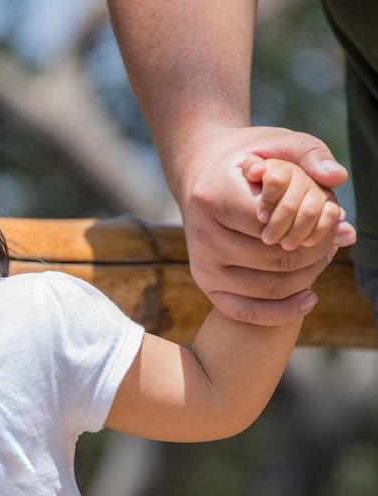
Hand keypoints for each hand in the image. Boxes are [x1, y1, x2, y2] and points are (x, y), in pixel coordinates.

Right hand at [176, 126, 349, 324]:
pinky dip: (282, 311)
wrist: (201, 177)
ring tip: (324, 259)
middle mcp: (202, 235)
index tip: (333, 215)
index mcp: (213, 197)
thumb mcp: (275, 142)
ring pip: (269, 285)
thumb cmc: (244, 160)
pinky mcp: (205, 284)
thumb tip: (337, 178)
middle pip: (275, 257)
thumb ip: (309, 152)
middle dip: (315, 252)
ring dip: (307, 277)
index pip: (275, 223)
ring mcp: (202, 264)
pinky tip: (309, 298)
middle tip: (334, 242)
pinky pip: (246, 311)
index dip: (312, 224)